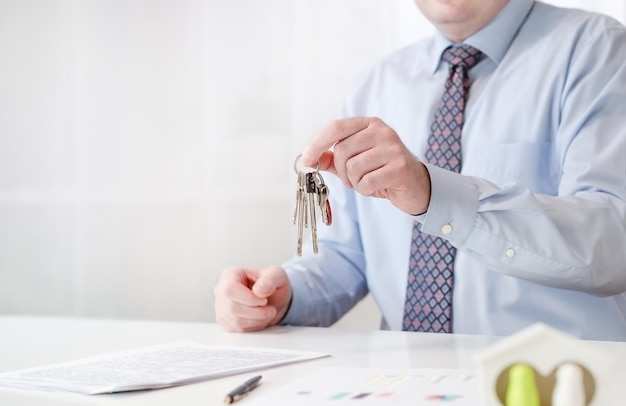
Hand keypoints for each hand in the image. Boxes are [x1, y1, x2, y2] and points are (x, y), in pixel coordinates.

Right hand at [214, 265, 292, 331]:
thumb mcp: (276, 275)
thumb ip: (270, 279)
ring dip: (258, 320)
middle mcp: (221, 291)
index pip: (230, 289)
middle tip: (270, 309)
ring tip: (267, 313)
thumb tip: (259, 291)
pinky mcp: (226, 322)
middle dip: (257, 312)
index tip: (264, 300)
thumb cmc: (271, 284)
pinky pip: (238, 330)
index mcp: (230, 275)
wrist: (272, 299)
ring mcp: (221, 308)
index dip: (250, 298)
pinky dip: (254, 327)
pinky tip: (260, 319)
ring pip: (236, 321)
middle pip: (233, 308)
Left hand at [301, 117, 430, 214]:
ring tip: (368, 181)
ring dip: (355, 182)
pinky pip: (366, 182)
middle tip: (353, 179)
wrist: (415, 186)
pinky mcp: (399, 166)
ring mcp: (393, 147)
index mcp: (369, 124)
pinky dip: (366, 190)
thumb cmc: (382, 172)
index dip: (317, 144)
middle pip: (341, 151)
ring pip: (352, 168)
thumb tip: (310, 158)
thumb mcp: (355, 162)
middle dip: (341, 171)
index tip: (306, 159)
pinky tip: (378, 187)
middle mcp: (381, 131)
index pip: (336, 127)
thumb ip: (332, 158)